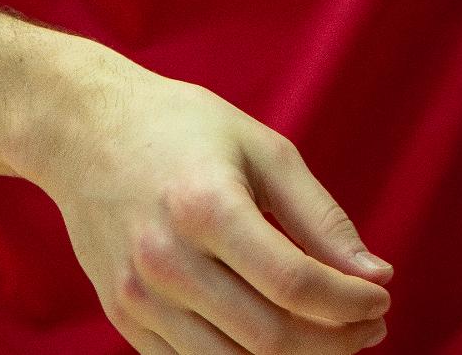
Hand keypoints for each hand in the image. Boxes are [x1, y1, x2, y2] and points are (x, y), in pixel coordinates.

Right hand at [28, 41, 392, 353]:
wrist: (82, 131)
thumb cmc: (182, 128)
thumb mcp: (260, 147)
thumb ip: (319, 216)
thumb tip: (375, 277)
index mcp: (205, 206)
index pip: (294, 284)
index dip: (349, 304)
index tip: (380, 299)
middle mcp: (166, 261)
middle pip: (270, 339)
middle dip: (335, 343)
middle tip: (367, 326)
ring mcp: (140, 298)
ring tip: (331, 338)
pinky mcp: (124, 320)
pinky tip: (277, 338)